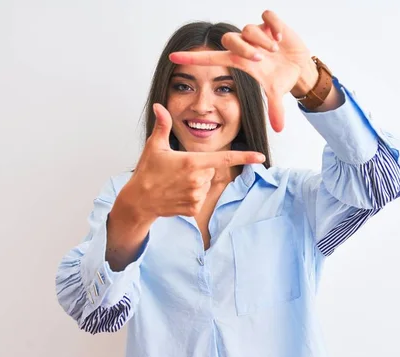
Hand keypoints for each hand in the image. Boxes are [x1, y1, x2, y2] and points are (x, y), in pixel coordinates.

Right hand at [114, 104, 265, 219]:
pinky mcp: (194, 208)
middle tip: (178, 171)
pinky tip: (177, 194)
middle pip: (211, 170)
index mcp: (192, 162)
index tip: (261, 157)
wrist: (139, 200)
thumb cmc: (147, 172)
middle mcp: (198, 179)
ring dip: (196, 182)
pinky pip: (200, 198)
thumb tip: (160, 106)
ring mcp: (197, 195)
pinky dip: (191, 196)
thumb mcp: (155, 146)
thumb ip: (163, 125)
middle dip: (199, 168)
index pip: (225, 158)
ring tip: (176, 183)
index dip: (245, 156)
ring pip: (206, 184)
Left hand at [169, 10, 316, 132]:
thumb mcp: (275, 92)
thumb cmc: (280, 77)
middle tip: (261, 58)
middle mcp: (244, 46)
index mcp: (239, 61)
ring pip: (249, 28)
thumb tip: (279, 129)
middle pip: (231, 39)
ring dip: (263, 40)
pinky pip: (267, 16)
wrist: (298, 65)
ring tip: (275, 49)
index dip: (192, 58)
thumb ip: (275, 108)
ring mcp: (256, 33)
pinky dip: (274, 26)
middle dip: (246, 48)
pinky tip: (280, 37)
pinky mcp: (270, 23)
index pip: (210, 58)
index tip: (173, 57)